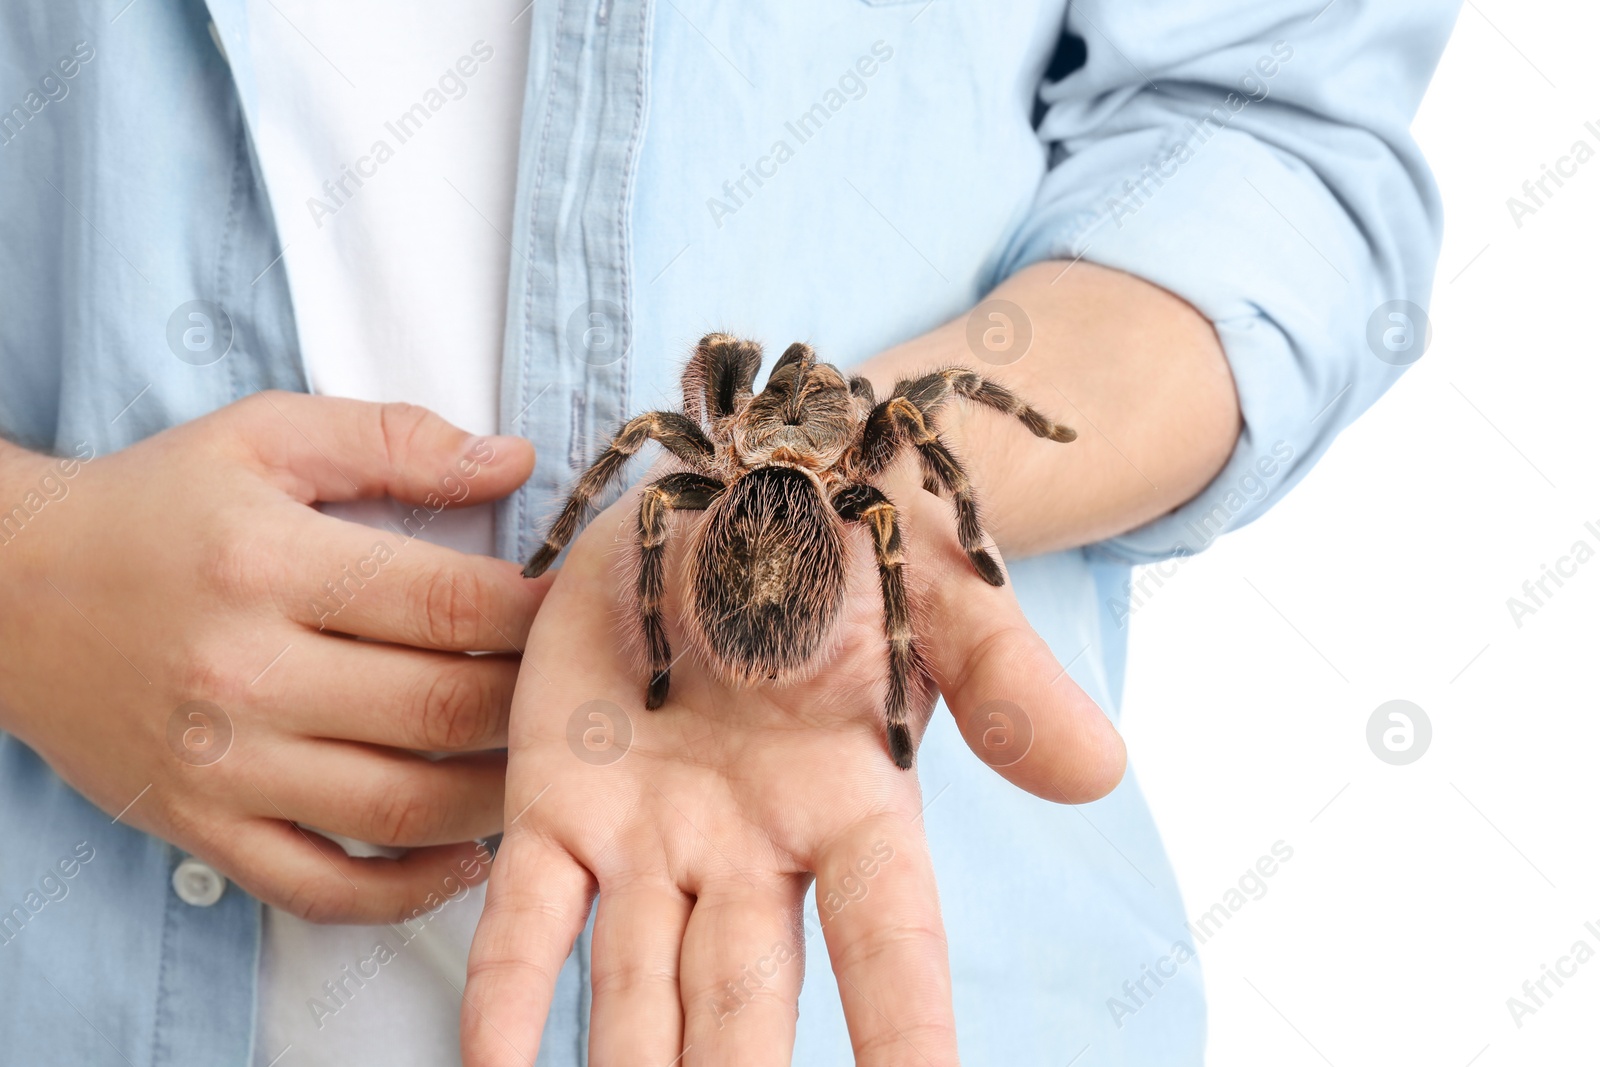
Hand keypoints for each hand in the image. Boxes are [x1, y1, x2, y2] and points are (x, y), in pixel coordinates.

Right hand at [0, 393, 548, 922]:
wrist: (5, 593)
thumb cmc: (151, 508)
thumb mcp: (262, 438)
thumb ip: (392, 441)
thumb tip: (514, 462)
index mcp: (268, 565)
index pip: (448, 600)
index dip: (538, 608)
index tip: (576, 605)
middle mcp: (246, 675)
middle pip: (442, 706)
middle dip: (534, 699)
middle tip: (574, 686)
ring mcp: (223, 767)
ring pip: (402, 806)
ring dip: (498, 795)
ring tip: (540, 764)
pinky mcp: (202, 829)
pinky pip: (322, 886)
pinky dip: (406, 891)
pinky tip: (465, 857)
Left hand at [460, 463, 1124, 1065]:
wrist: (745, 484)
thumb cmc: (858, 544)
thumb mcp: (945, 598)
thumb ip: (1008, 683)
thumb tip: (1101, 772)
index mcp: (855, 807)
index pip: (889, 945)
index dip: (903, 1031)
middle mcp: (754, 850)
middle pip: (745, 1000)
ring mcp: (653, 838)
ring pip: (634, 989)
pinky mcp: (561, 801)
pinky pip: (530, 915)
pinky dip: (506, 994)